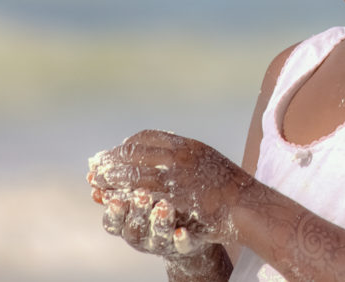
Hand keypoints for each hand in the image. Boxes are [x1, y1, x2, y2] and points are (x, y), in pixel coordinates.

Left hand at [88, 130, 253, 252]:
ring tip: (97, 180)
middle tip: (95, 164)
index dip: (128, 144)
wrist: (248, 206)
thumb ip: (186, 155)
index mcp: (188, 145)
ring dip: (112, 175)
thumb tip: (168, 150)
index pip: (148, 137)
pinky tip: (113, 197)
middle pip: (136, 151)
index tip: (115, 151)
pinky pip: (142, 193)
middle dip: (113, 158)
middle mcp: (181, 155)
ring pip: (134, 171)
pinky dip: (124, 193)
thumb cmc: (230, 188)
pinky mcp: (176, 196)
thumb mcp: (207, 161)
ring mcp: (178, 175)